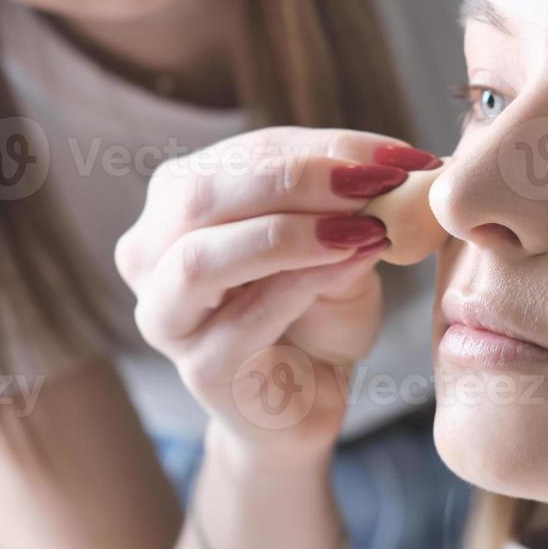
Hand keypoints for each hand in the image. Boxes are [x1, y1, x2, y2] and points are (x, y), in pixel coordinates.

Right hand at [115, 127, 440, 463]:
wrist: (308, 400)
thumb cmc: (317, 311)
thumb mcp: (339, 242)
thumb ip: (345, 206)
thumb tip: (381, 170)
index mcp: (178, 203)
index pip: (244, 156)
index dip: (322, 148)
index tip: (396, 155)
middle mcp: (151, 254)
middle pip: (202, 196)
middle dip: (295, 180)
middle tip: (375, 182)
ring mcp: (165, 316)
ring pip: (202, 260)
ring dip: (289, 234)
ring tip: (364, 227)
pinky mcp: (199, 371)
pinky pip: (242, 321)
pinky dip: (299, 285)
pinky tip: (352, 265)